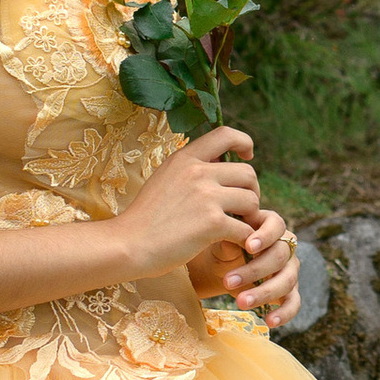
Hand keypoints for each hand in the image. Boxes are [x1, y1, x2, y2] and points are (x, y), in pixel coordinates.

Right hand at [106, 125, 261, 279]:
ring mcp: (206, 197)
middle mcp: (197, 172)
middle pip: (248, 173)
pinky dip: (245, 239)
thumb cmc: (146, 218)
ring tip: (236, 226)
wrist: (128, 245)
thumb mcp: (165, 178)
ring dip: (249, 216)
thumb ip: (190, 169)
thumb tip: (220, 161)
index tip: (248, 155)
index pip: (226, 135)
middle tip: (242, 208)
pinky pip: (246, 229)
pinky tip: (235, 244)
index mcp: (185, 158)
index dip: (244, 142)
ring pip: (252, 201)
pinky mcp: (212, 223)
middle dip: (251, 191)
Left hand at [192, 205, 300, 329]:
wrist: (218, 267)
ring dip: (263, 293)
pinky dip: (284, 314)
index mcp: (270, 226)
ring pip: (286, 281)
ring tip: (240, 302)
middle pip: (279, 256)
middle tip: (227, 281)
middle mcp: (285, 246)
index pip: (276, 225)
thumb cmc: (222, 247)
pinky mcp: (289, 291)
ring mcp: (289, 269)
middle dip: (254, 271)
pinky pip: (294, 303)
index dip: (266, 236)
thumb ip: (228, 237)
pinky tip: (269, 322)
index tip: (249, 247)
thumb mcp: (220, 239)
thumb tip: (229, 237)